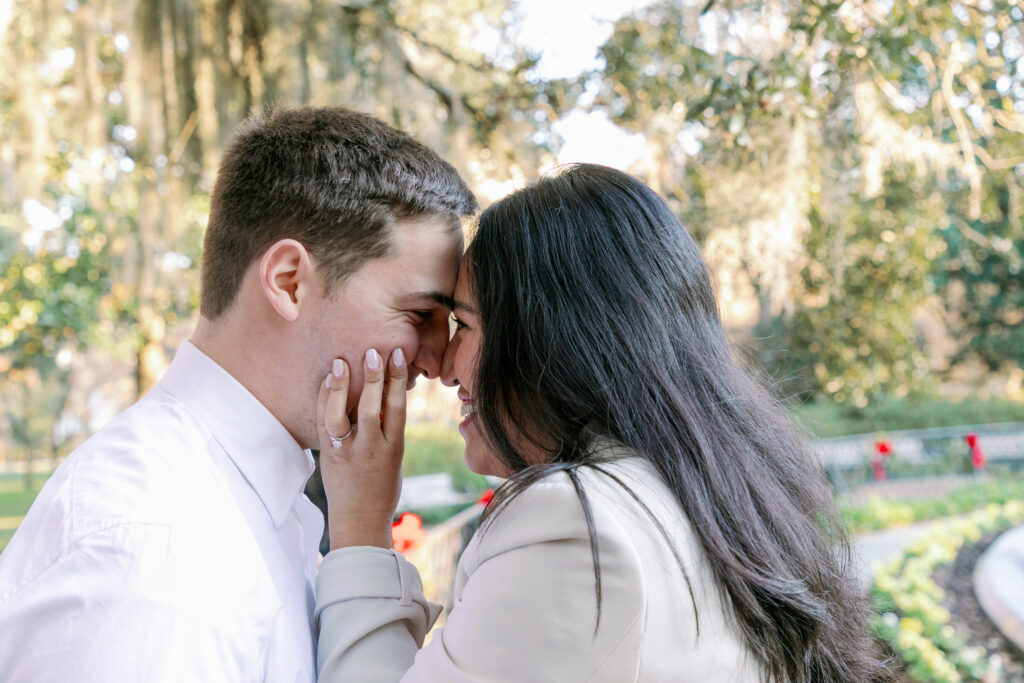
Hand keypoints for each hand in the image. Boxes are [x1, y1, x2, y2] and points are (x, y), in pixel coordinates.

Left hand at [317, 348, 407, 549]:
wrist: (359, 521)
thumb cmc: (382, 488)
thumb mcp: (395, 458)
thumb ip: (390, 428)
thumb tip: (386, 394)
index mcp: (393, 448)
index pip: (398, 408)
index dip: (397, 380)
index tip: (398, 356)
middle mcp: (370, 449)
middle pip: (372, 409)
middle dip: (373, 379)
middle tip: (373, 352)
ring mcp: (347, 453)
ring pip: (342, 416)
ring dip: (341, 387)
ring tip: (341, 361)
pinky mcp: (329, 456)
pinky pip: (324, 425)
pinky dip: (325, 400)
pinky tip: (327, 380)